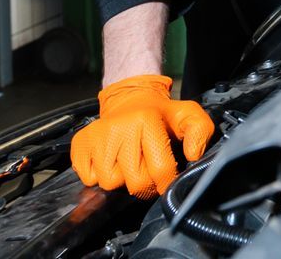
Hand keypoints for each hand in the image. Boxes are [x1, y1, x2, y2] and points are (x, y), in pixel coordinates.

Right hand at [70, 74, 213, 197]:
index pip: (160, 170)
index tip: (167, 178)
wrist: (130, 98)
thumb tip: (193, 155)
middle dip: (144, 184)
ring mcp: (97, 137)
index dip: (166, 182)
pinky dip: (98, 176)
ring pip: (109, 183)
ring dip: (120, 179)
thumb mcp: (188, 115)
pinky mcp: (80, 144)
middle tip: (146, 169)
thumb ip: (200, 132)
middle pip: (134, 182)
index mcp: (147, 121)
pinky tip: (110, 160)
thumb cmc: (160, 114)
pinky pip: (88, 178)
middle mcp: (120, 128)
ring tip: (127, 162)